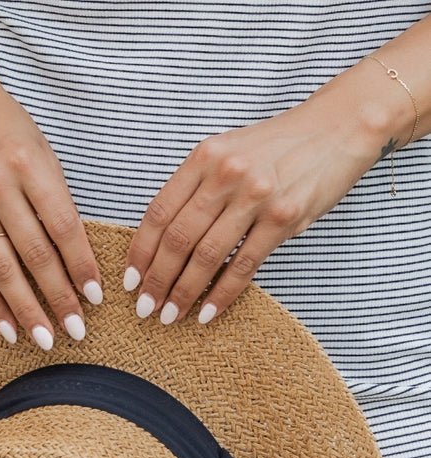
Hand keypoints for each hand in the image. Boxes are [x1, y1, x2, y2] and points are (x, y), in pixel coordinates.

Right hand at [0, 45, 102, 349]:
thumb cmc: (7, 127)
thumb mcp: (42, 151)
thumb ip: (57, 200)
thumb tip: (78, 259)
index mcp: (28, 164)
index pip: (62, 226)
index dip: (81, 265)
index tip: (97, 297)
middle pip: (33, 254)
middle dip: (58, 297)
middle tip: (78, 331)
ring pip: (1, 269)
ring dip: (25, 309)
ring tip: (45, 339)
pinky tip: (7, 329)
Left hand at [122, 61, 398, 325]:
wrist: (339, 127)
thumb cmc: (278, 146)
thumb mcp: (229, 153)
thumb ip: (198, 187)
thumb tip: (166, 240)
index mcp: (204, 157)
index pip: (159, 212)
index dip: (140, 251)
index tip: (129, 282)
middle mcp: (225, 174)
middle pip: (178, 239)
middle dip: (156, 280)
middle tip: (145, 309)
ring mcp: (255, 196)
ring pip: (206, 256)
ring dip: (183, 293)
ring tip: (170, 317)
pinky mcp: (284, 218)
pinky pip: (243, 265)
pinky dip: (221, 294)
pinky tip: (207, 313)